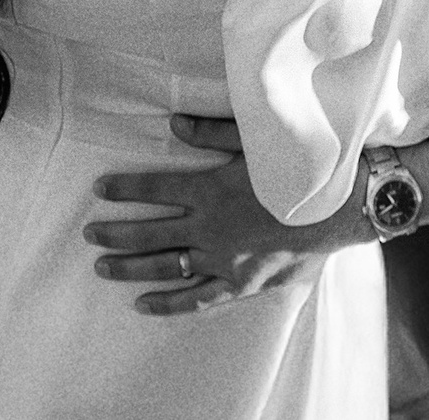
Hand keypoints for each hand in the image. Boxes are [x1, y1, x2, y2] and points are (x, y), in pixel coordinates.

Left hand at [85, 114, 369, 316]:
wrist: (340, 206)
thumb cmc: (299, 167)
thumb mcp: (256, 140)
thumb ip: (211, 131)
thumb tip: (173, 123)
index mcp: (210, 188)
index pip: (154, 187)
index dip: (124, 188)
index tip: (98, 189)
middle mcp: (209, 226)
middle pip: (150, 231)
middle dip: (115, 232)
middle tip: (88, 233)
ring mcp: (222, 258)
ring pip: (165, 266)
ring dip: (130, 266)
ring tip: (101, 266)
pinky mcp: (239, 282)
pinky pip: (196, 298)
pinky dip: (168, 303)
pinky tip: (143, 304)